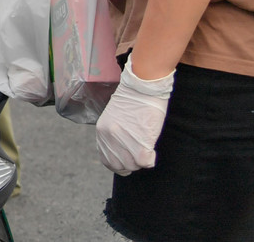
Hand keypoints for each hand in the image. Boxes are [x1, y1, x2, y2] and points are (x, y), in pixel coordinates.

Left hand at [96, 55, 173, 174]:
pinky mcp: (139, 142)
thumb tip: (122, 152)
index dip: (120, 164)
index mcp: (101, 131)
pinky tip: (152, 149)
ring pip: (133, 165)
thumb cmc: (133, 101)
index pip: (107, 160)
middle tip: (140, 153)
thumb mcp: (115, 119)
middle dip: (132, 163)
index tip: (129, 160)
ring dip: (142, 160)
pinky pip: (145, 162)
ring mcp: (123, 140)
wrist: (143, 87)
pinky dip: (151, 158)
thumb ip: (114, 135)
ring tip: (146, 147)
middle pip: (120, 165)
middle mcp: (108, 137)